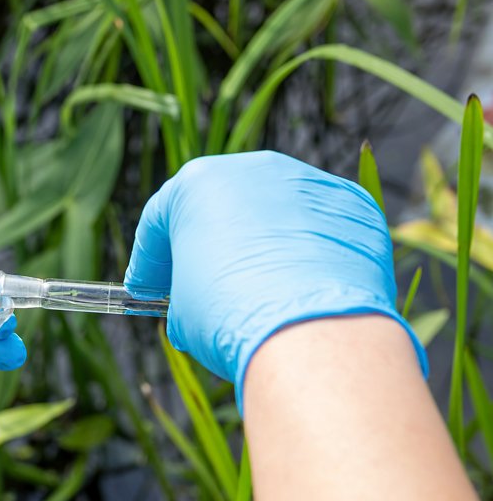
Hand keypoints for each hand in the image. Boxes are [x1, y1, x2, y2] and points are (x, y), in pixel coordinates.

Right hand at [124, 151, 426, 406]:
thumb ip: (186, 289)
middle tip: (199, 286)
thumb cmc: (228, 315)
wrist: (308, 331)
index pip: (161, 219)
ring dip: (261, 246)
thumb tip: (201, 302)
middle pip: (220, 206)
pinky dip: (308, 255)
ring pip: (275, 213)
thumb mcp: (183, 310)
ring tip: (260, 291)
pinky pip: (320, 230)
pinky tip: (303, 292)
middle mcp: (254, 168)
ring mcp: (309, 182)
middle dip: (207, 244)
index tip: (147, 290)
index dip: (150, 260)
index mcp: (197, 182)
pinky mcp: (354, 206)